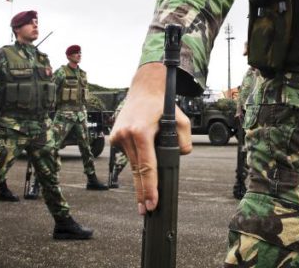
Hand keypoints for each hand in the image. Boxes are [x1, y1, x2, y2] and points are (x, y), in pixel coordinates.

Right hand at [109, 62, 191, 214]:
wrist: (144, 88)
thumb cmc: (162, 104)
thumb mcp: (182, 120)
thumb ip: (185, 141)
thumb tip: (181, 155)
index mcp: (141, 132)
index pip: (147, 167)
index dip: (150, 187)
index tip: (152, 202)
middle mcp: (126, 135)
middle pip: (137, 171)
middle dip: (143, 191)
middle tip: (146, 210)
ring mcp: (118, 136)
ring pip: (132, 164)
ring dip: (140, 174)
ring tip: (146, 188)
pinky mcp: (114, 137)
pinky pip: (128, 155)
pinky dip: (136, 158)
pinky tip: (142, 152)